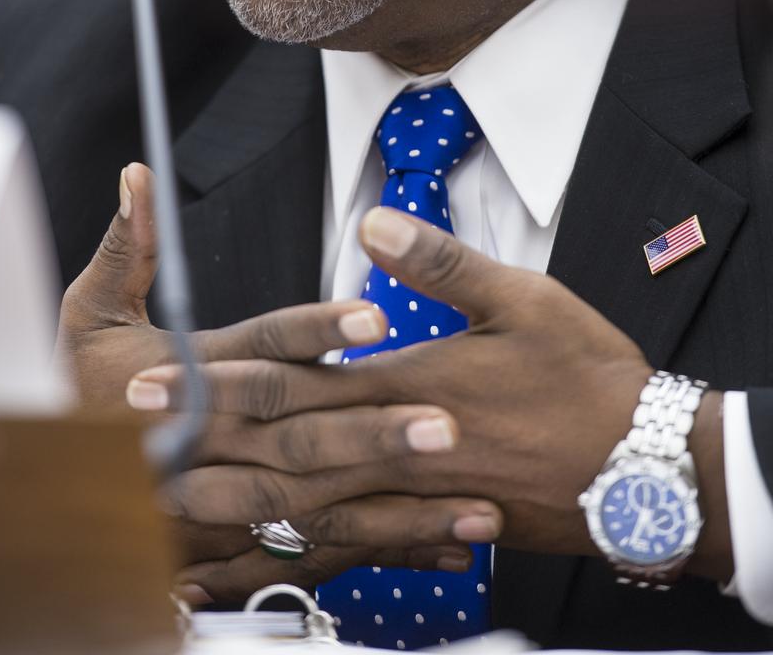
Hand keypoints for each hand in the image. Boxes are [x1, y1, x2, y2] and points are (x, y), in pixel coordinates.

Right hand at [57, 167, 502, 600]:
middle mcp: (213, 445)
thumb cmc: (75, 391)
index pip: (261, 352)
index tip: (377, 320)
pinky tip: (446, 548)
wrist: (51, 489)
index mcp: (189, 379)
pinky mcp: (237, 545)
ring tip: (473, 503)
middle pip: (299, 440)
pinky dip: (383, 553)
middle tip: (447, 425)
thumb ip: (125, 248)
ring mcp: (225, 504)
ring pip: (317, 510)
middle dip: (374, 435)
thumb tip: (138, 175)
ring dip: (397, 511)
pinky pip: (317, 554)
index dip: (317, 332)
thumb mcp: (85, 315)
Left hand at [138, 206, 652, 561]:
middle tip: (132, 434)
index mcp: (407, 383)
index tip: (156, 374)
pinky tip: (265, 551)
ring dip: (230, 494)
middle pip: (277, 446)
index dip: (217, 379)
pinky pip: (351, 544)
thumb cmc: (586, 379)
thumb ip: (440, 264)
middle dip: (198, 437)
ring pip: (302, 504)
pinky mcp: (433, 525)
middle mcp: (395, 446)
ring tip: (170, 492)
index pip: (292, 381)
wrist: (644, 472)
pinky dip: (298, 547)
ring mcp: (412, 497)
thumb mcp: (523, 299)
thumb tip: (373, 225)